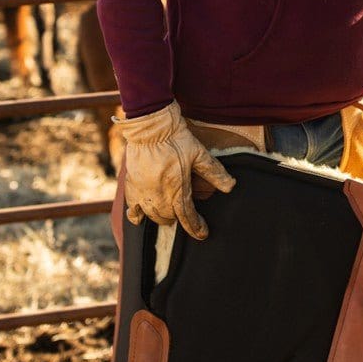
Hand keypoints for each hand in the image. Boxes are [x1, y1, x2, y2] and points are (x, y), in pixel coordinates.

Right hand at [114, 100, 235, 239]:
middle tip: (185, 214)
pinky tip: (141, 216)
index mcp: (178, 190)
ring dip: (162, 217)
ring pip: (153, 216)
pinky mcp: (131, 186)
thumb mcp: (199, 154)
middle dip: (179, 219)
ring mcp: (143, 193)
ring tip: (169, 212)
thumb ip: (214, 172)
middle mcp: (159, 196)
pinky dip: (138, 215)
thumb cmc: (176, 139)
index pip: (188, 218)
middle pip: (170, 219)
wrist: (150, 127)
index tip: (203, 233)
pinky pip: (132, 210)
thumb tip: (231, 186)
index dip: (197, 228)